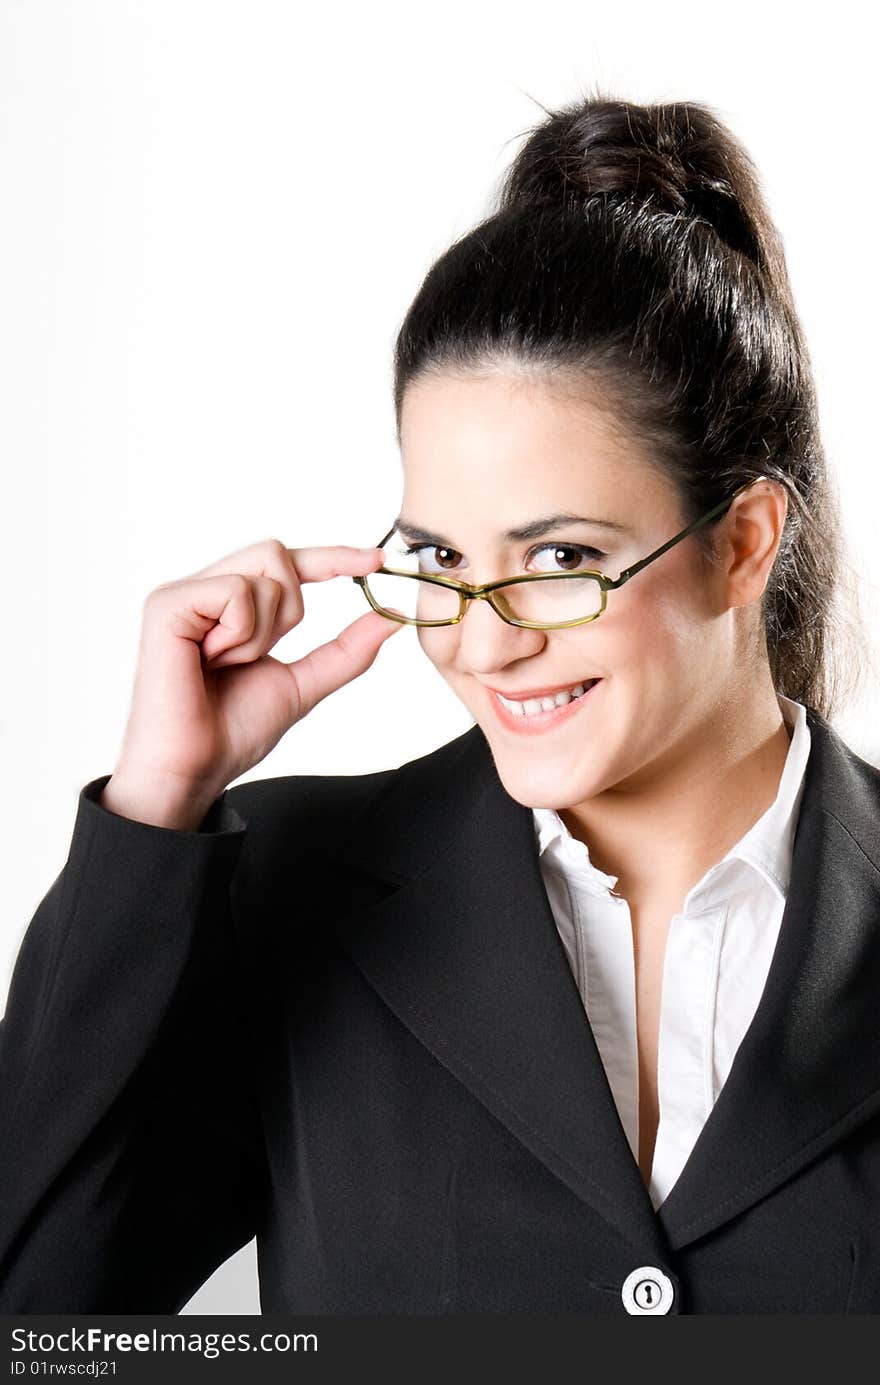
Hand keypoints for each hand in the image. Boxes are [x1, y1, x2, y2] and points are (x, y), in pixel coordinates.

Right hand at [99, 539, 401, 827]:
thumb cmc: (232, 731)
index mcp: (232, 607)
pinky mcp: (168, 604)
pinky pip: (236, 592)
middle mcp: (205, 590)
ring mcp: (184, 594)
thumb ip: (346, 650)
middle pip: (277, 553)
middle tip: (261, 655)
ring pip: (263, 570)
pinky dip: (241, 634)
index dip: (334, 557)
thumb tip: (389, 617)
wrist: (194, 769)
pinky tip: (210, 660)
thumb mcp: (304, 684)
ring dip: (263, 631)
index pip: (289, 563)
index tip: (377, 561)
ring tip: (227, 665)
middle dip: (291, 608)